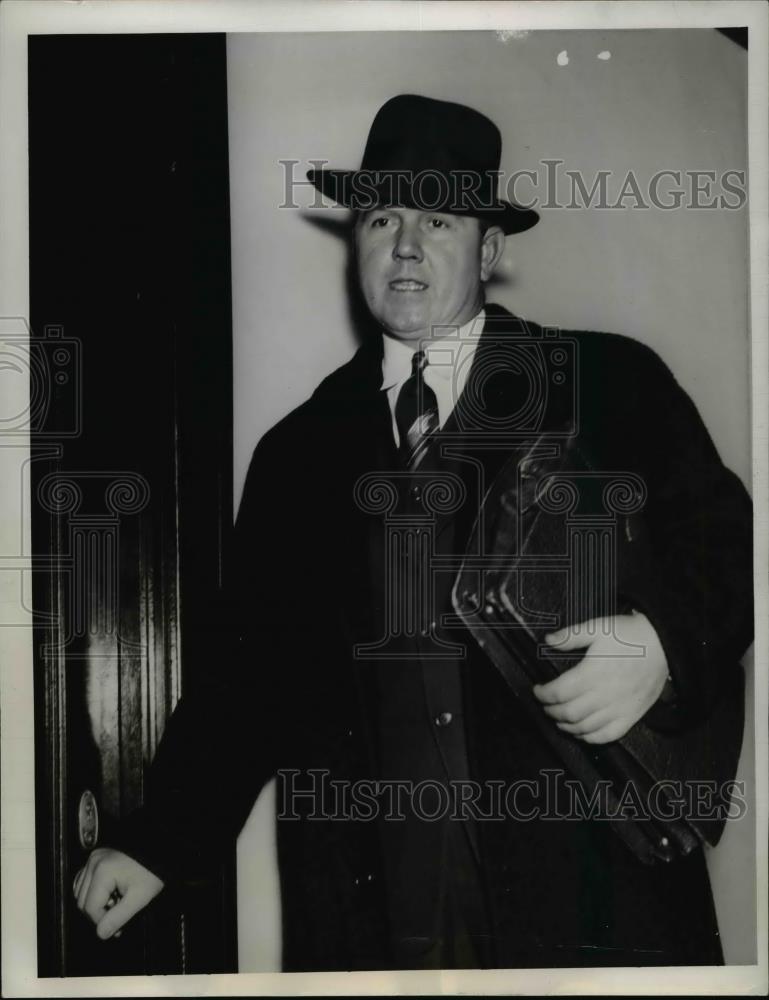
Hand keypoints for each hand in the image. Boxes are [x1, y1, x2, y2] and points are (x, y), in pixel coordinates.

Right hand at [73, 848, 163, 939]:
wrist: (158, 854)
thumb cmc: (151, 873)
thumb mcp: (139, 898)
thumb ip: (118, 917)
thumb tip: (101, 933)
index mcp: (103, 870)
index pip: (90, 907)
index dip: (102, 921)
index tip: (117, 925)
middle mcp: (94, 862)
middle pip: (82, 901)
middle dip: (99, 912)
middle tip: (118, 911)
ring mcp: (94, 859)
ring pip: (80, 893)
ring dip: (95, 902)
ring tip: (115, 900)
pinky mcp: (96, 859)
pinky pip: (84, 882)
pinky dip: (93, 892)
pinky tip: (109, 892)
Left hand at [532, 612, 668, 743]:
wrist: (663, 645)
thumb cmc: (629, 635)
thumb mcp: (598, 627)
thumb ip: (571, 635)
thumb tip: (548, 640)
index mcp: (592, 673)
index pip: (558, 692)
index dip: (543, 694)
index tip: (537, 690)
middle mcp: (604, 694)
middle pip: (568, 713)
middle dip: (551, 711)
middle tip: (545, 705)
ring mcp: (619, 708)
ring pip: (585, 727)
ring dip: (566, 726)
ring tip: (558, 719)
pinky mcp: (631, 716)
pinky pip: (607, 735)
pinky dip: (590, 738)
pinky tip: (581, 732)